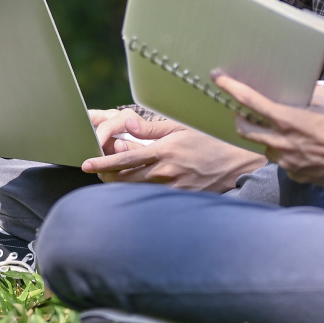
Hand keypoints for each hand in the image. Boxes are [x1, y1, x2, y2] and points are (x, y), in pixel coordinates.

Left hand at [80, 110, 262, 190]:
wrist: (238, 162)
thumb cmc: (209, 140)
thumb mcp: (181, 127)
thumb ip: (152, 127)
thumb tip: (127, 124)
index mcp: (163, 152)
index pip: (125, 159)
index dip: (102, 163)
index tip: (85, 164)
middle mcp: (165, 173)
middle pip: (125, 180)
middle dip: (108, 176)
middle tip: (97, 170)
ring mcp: (173, 189)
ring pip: (137, 190)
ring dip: (123, 184)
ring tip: (115, 175)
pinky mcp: (182, 198)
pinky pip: (154, 197)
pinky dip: (142, 191)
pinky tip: (140, 184)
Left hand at [213, 74, 323, 187]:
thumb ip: (310, 95)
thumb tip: (306, 89)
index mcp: (285, 118)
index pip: (249, 101)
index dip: (231, 87)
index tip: (217, 77)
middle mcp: (280, 140)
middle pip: (244, 129)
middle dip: (240, 120)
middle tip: (244, 113)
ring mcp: (285, 160)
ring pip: (265, 147)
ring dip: (267, 139)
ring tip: (282, 133)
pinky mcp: (295, 173)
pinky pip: (283, 163)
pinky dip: (287, 155)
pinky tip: (302, 152)